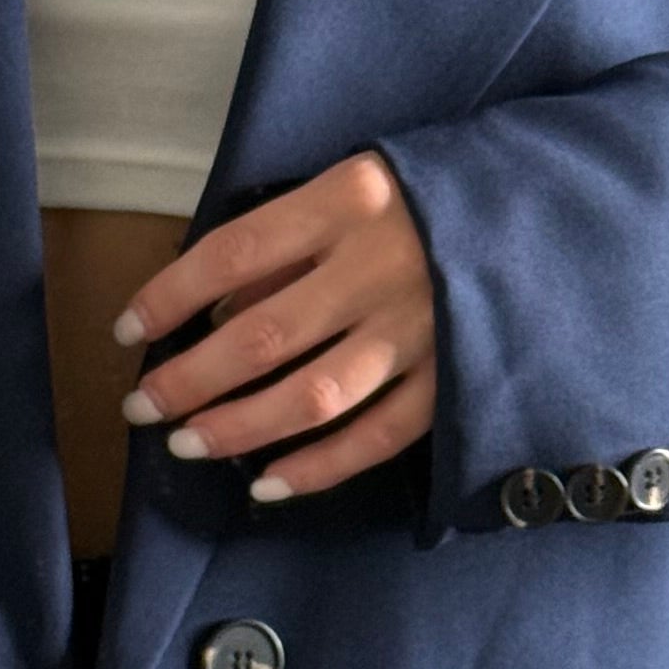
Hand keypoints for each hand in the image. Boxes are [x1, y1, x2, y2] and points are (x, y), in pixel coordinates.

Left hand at [113, 150, 437, 505]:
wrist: (541, 214)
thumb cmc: (424, 198)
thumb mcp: (351, 186)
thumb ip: (286, 243)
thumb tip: (212, 311)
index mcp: (348, 200)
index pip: (232, 253)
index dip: (169, 297)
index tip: (126, 331)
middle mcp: (382, 267)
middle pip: (264, 335)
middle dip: (190, 379)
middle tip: (141, 407)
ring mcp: (422, 329)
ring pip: (314, 395)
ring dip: (240, 427)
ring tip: (187, 443)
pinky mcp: (454, 380)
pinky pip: (377, 436)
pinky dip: (319, 467)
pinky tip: (268, 482)